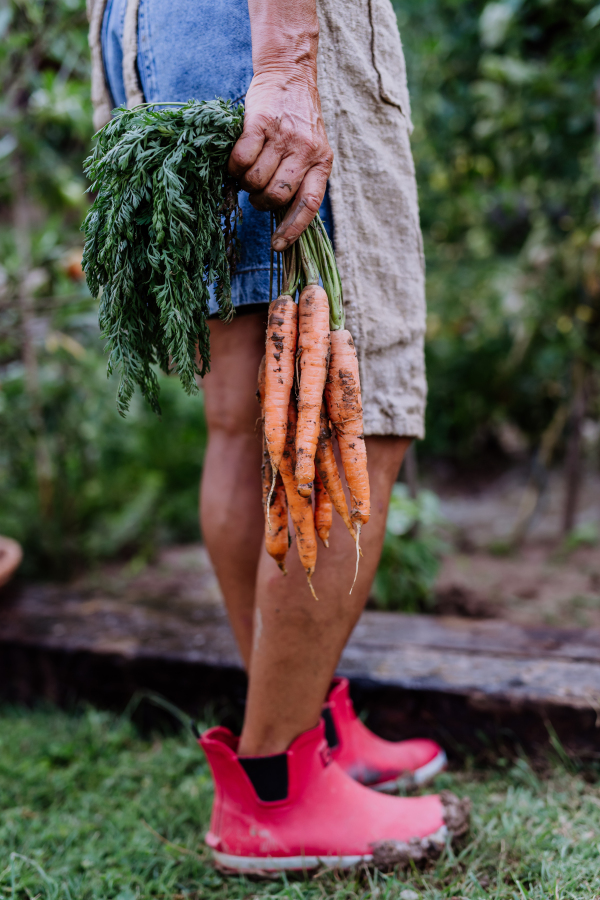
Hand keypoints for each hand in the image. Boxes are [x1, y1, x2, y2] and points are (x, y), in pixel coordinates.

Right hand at [228, 69, 332, 251]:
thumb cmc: (297, 121)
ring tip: (247, 172)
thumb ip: (301, 178)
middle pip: (276, 196)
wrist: (289, 74)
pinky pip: (241, 159)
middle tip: (256, 191)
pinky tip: (236, 161)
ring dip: (245, 183)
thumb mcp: (311, 151)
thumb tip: (281, 218)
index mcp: (322, 162)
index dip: (292, 230)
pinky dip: (234, 166)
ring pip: (256, 181)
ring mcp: (283, 136)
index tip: (277, 246)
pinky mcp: (260, 122)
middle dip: (260, 201)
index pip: (309, 205)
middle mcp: (306, 150)